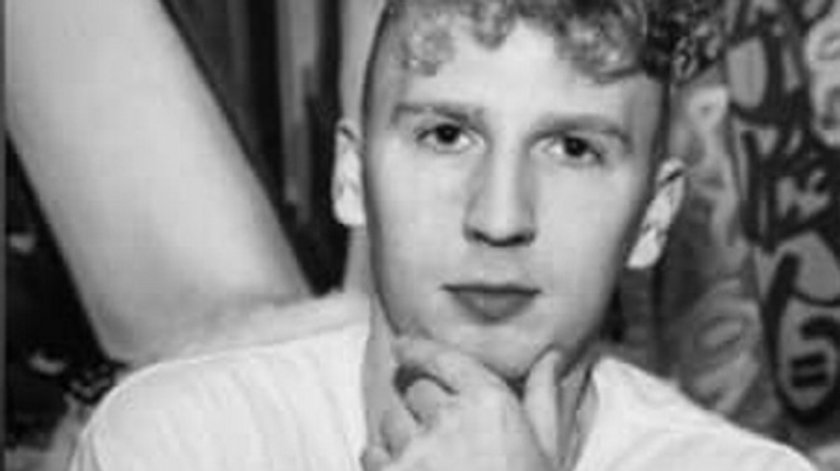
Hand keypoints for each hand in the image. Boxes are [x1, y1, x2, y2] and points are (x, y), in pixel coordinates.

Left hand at [362, 337, 561, 470]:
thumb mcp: (548, 452)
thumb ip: (543, 400)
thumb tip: (549, 357)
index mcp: (490, 403)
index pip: (443, 359)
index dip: (419, 349)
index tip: (404, 347)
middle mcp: (449, 418)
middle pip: (415, 390)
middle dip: (421, 405)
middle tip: (437, 430)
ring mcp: (417, 451)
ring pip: (391, 421)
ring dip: (402, 434)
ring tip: (426, 460)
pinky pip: (371, 454)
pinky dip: (380, 460)